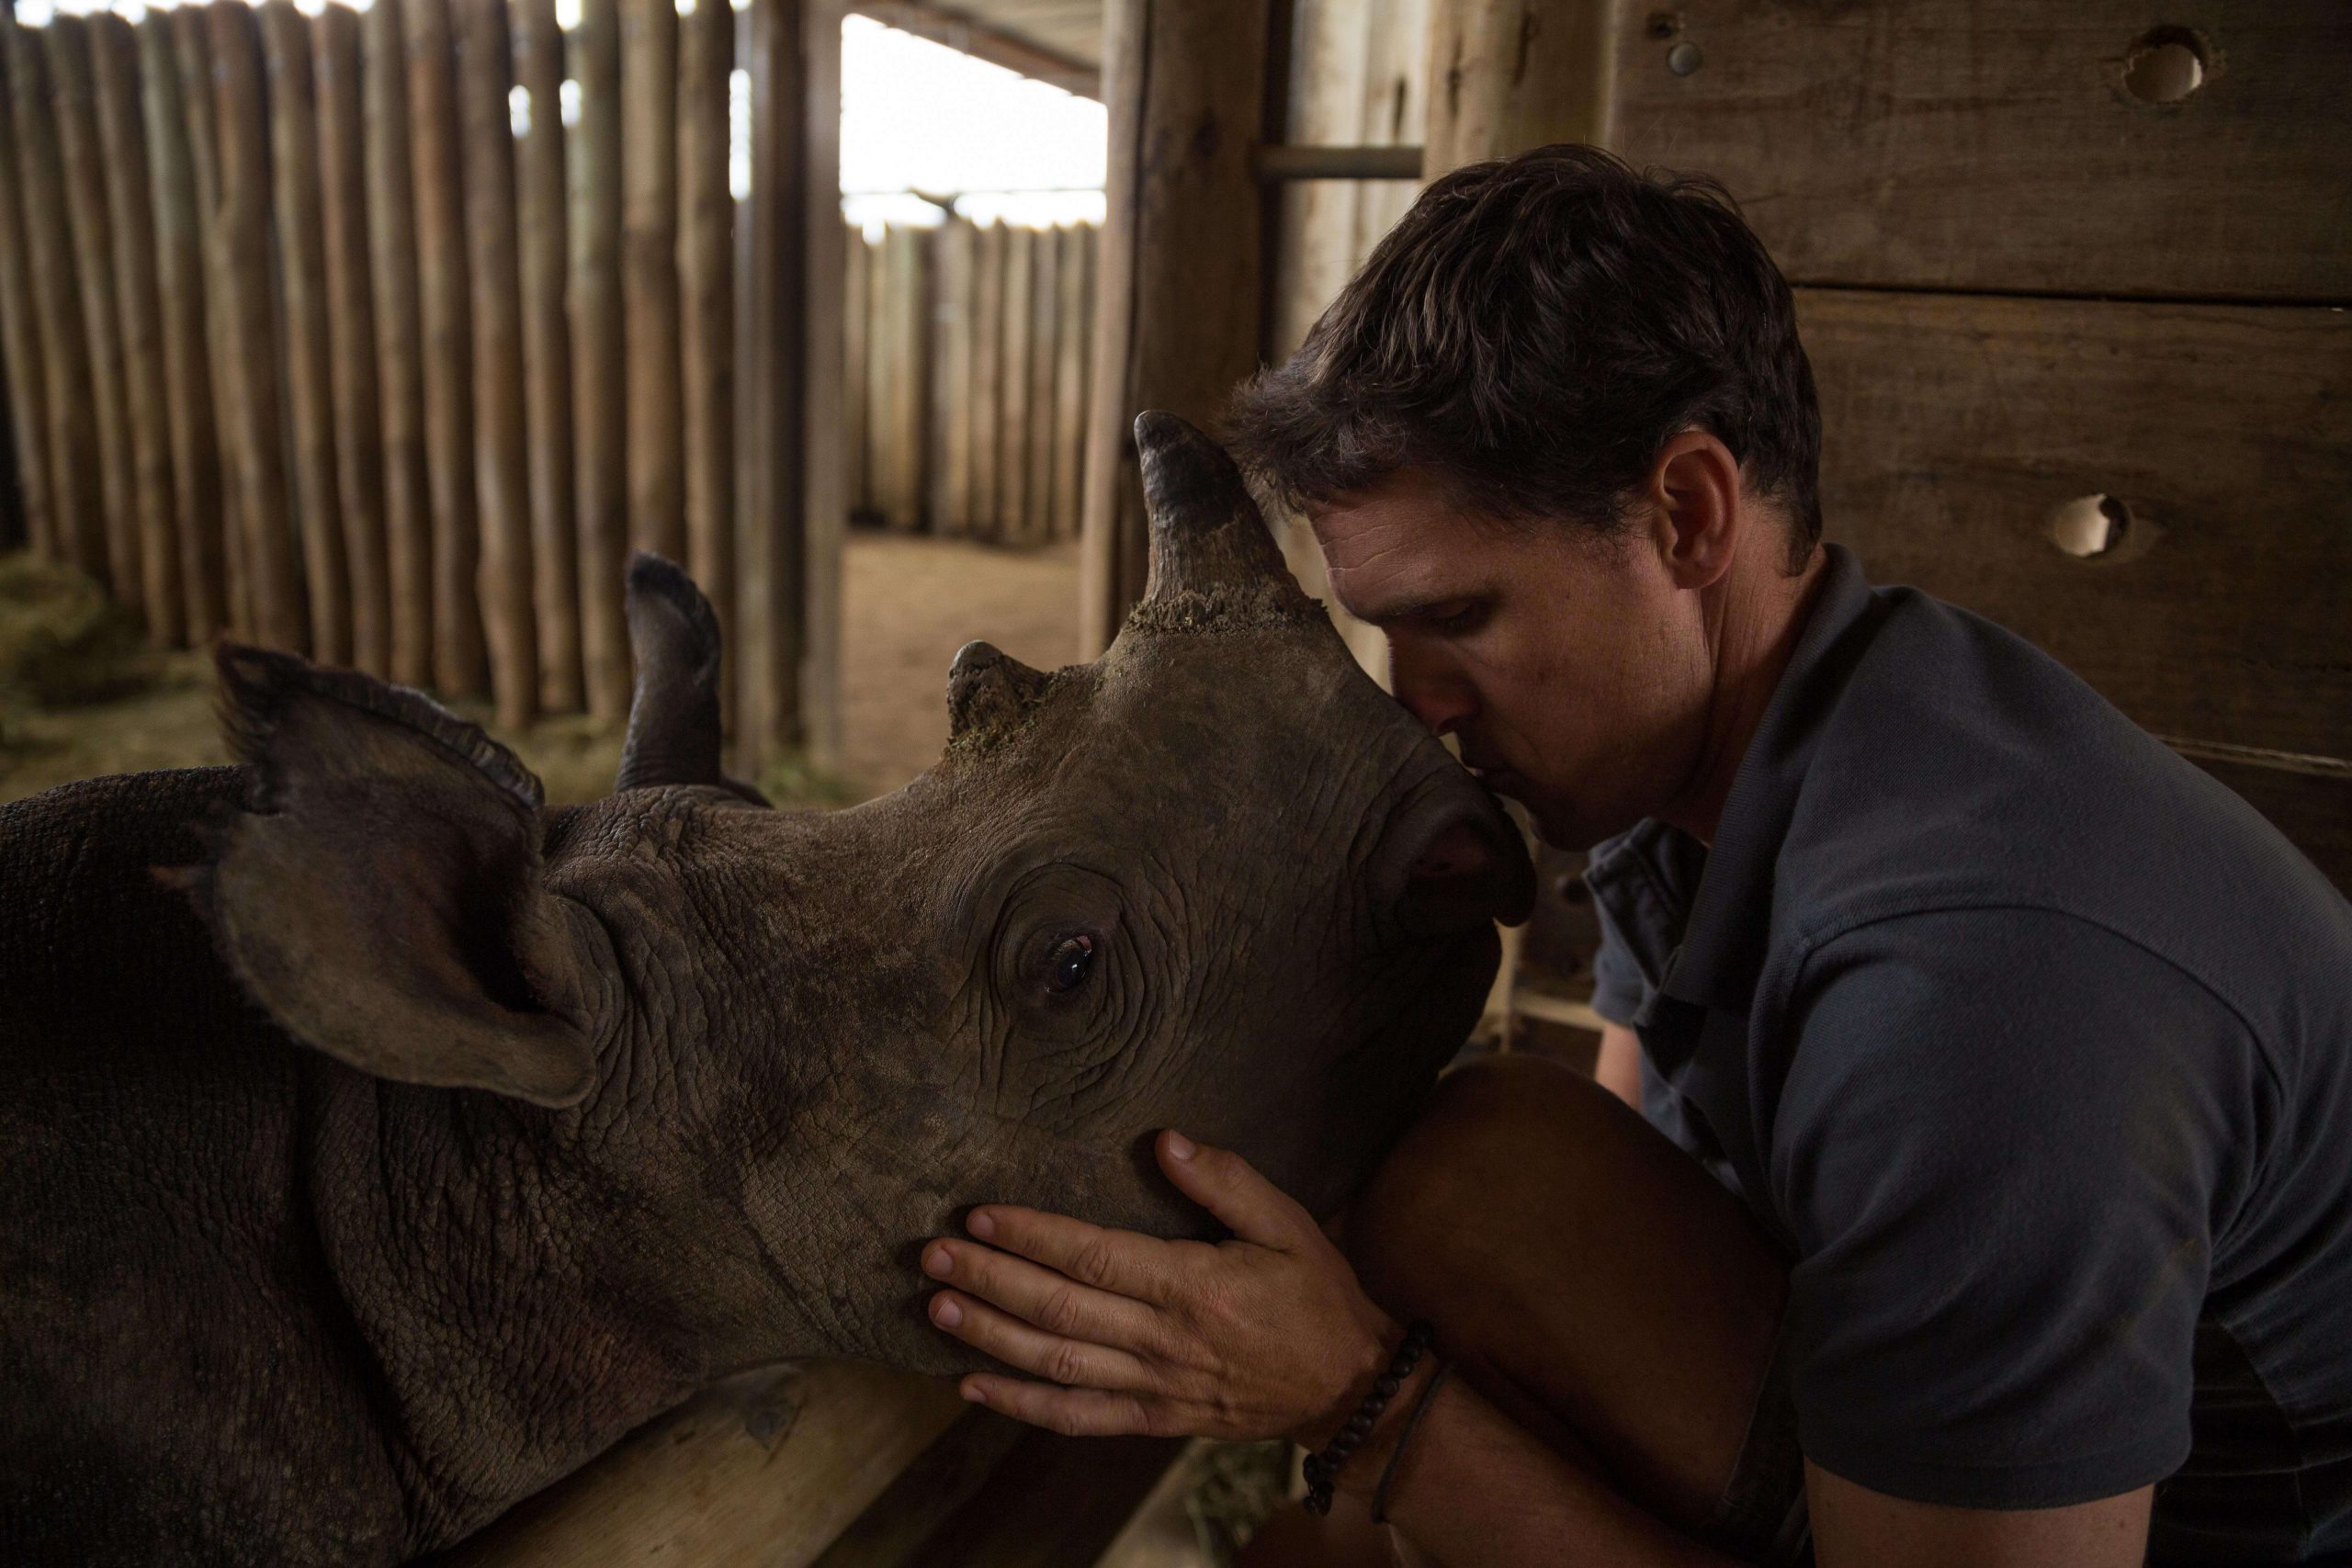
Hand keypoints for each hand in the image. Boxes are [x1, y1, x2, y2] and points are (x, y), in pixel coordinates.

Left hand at [922, 1130, 1401, 1443]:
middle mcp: (1163, 1340)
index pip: (1093, 1255)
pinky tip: (973, 1386)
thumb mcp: (1286, 1224)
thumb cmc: (1316, 1296)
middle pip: (1058, 1308)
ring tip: (937, 1310)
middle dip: (989, 1280)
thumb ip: (1225, 1181)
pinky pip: (1076, 1417)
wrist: (1347, 1388)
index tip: (980, 1215)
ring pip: (1056, 1362)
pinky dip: (1021, 1405)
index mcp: (1192, 1285)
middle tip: (933, 1256)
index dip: (1031, 1235)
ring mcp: (1154, 1386)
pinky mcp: (1152, 1419)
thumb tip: (1165, 1141)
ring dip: (990, 1337)